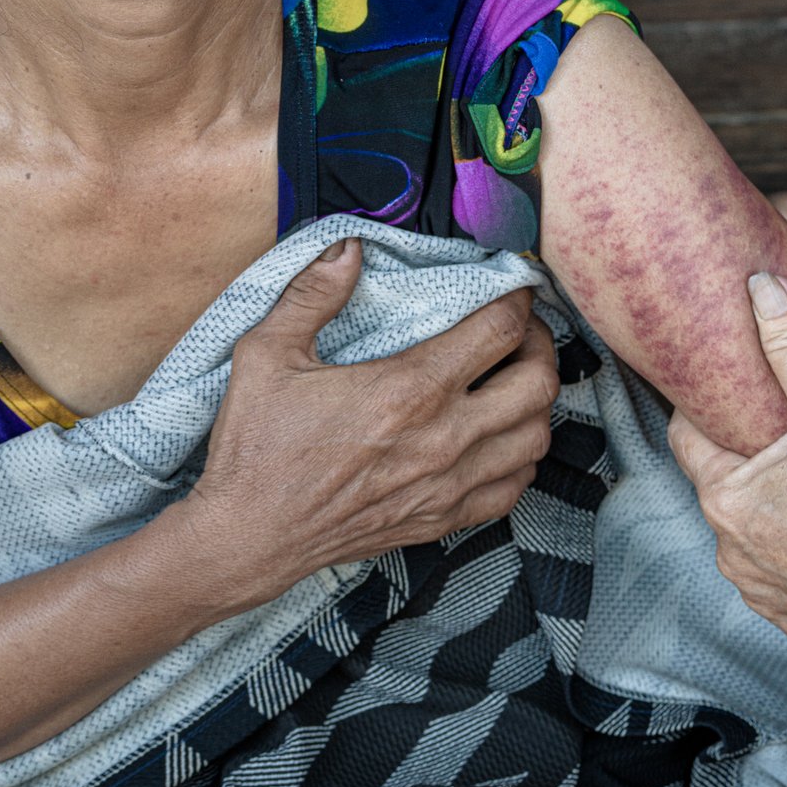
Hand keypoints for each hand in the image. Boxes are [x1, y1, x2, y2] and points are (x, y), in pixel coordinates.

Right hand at [183, 242, 559, 611]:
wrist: (246, 537)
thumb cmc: (255, 448)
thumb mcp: (266, 354)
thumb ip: (312, 294)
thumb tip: (349, 248)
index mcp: (409, 389)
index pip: (500, 329)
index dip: (517, 297)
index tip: (512, 285)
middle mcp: (443, 438)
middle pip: (538, 383)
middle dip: (540, 344)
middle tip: (520, 329)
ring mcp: (448, 484)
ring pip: (536, 438)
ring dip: (536, 403)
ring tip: (514, 381)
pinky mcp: (441, 520)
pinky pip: (514, 489)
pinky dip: (522, 459)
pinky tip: (501, 439)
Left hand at [667, 272, 786, 649]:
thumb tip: (764, 289)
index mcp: (725, 499)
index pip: (688, 437)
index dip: (708, 408)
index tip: (730, 392)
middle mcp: (730, 551)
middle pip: (725, 486)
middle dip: (749, 460)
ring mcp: (760, 591)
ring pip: (753, 535)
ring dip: (774, 512)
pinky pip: (783, 579)